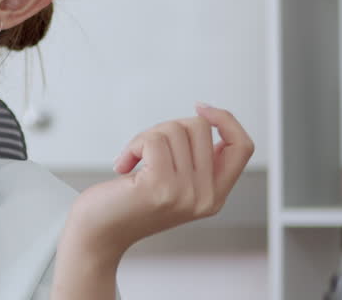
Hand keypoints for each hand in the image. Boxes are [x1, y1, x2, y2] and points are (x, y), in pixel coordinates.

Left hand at [62, 103, 254, 260]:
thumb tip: (203, 120)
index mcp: (214, 195)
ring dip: (145, 137)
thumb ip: (193, 162)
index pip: (242, 147)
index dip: (226, 120)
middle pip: (200, 128)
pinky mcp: (160, 187)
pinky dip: (132, 145)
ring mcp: (185, 193)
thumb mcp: (173, 184)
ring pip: (175, 129)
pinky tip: (123, 165)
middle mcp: (206, 197)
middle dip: (167, 127)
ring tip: (133, 160)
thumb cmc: (127, 203)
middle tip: (146, 149)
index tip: (201, 108)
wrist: (99, 233)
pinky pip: (153, 140)